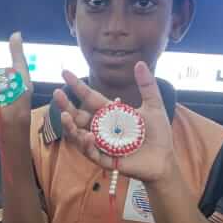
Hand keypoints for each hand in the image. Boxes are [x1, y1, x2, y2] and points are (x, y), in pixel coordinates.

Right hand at [54, 60, 174, 185]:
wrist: (165, 159)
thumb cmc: (158, 134)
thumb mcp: (153, 106)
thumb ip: (146, 86)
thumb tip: (140, 62)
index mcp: (110, 113)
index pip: (90, 98)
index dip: (78, 86)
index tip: (65, 73)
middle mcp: (102, 128)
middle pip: (78, 117)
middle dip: (66, 106)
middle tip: (56, 94)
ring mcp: (103, 145)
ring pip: (79, 136)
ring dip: (70, 127)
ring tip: (65, 116)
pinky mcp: (107, 160)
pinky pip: (92, 154)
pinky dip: (88, 146)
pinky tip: (88, 136)